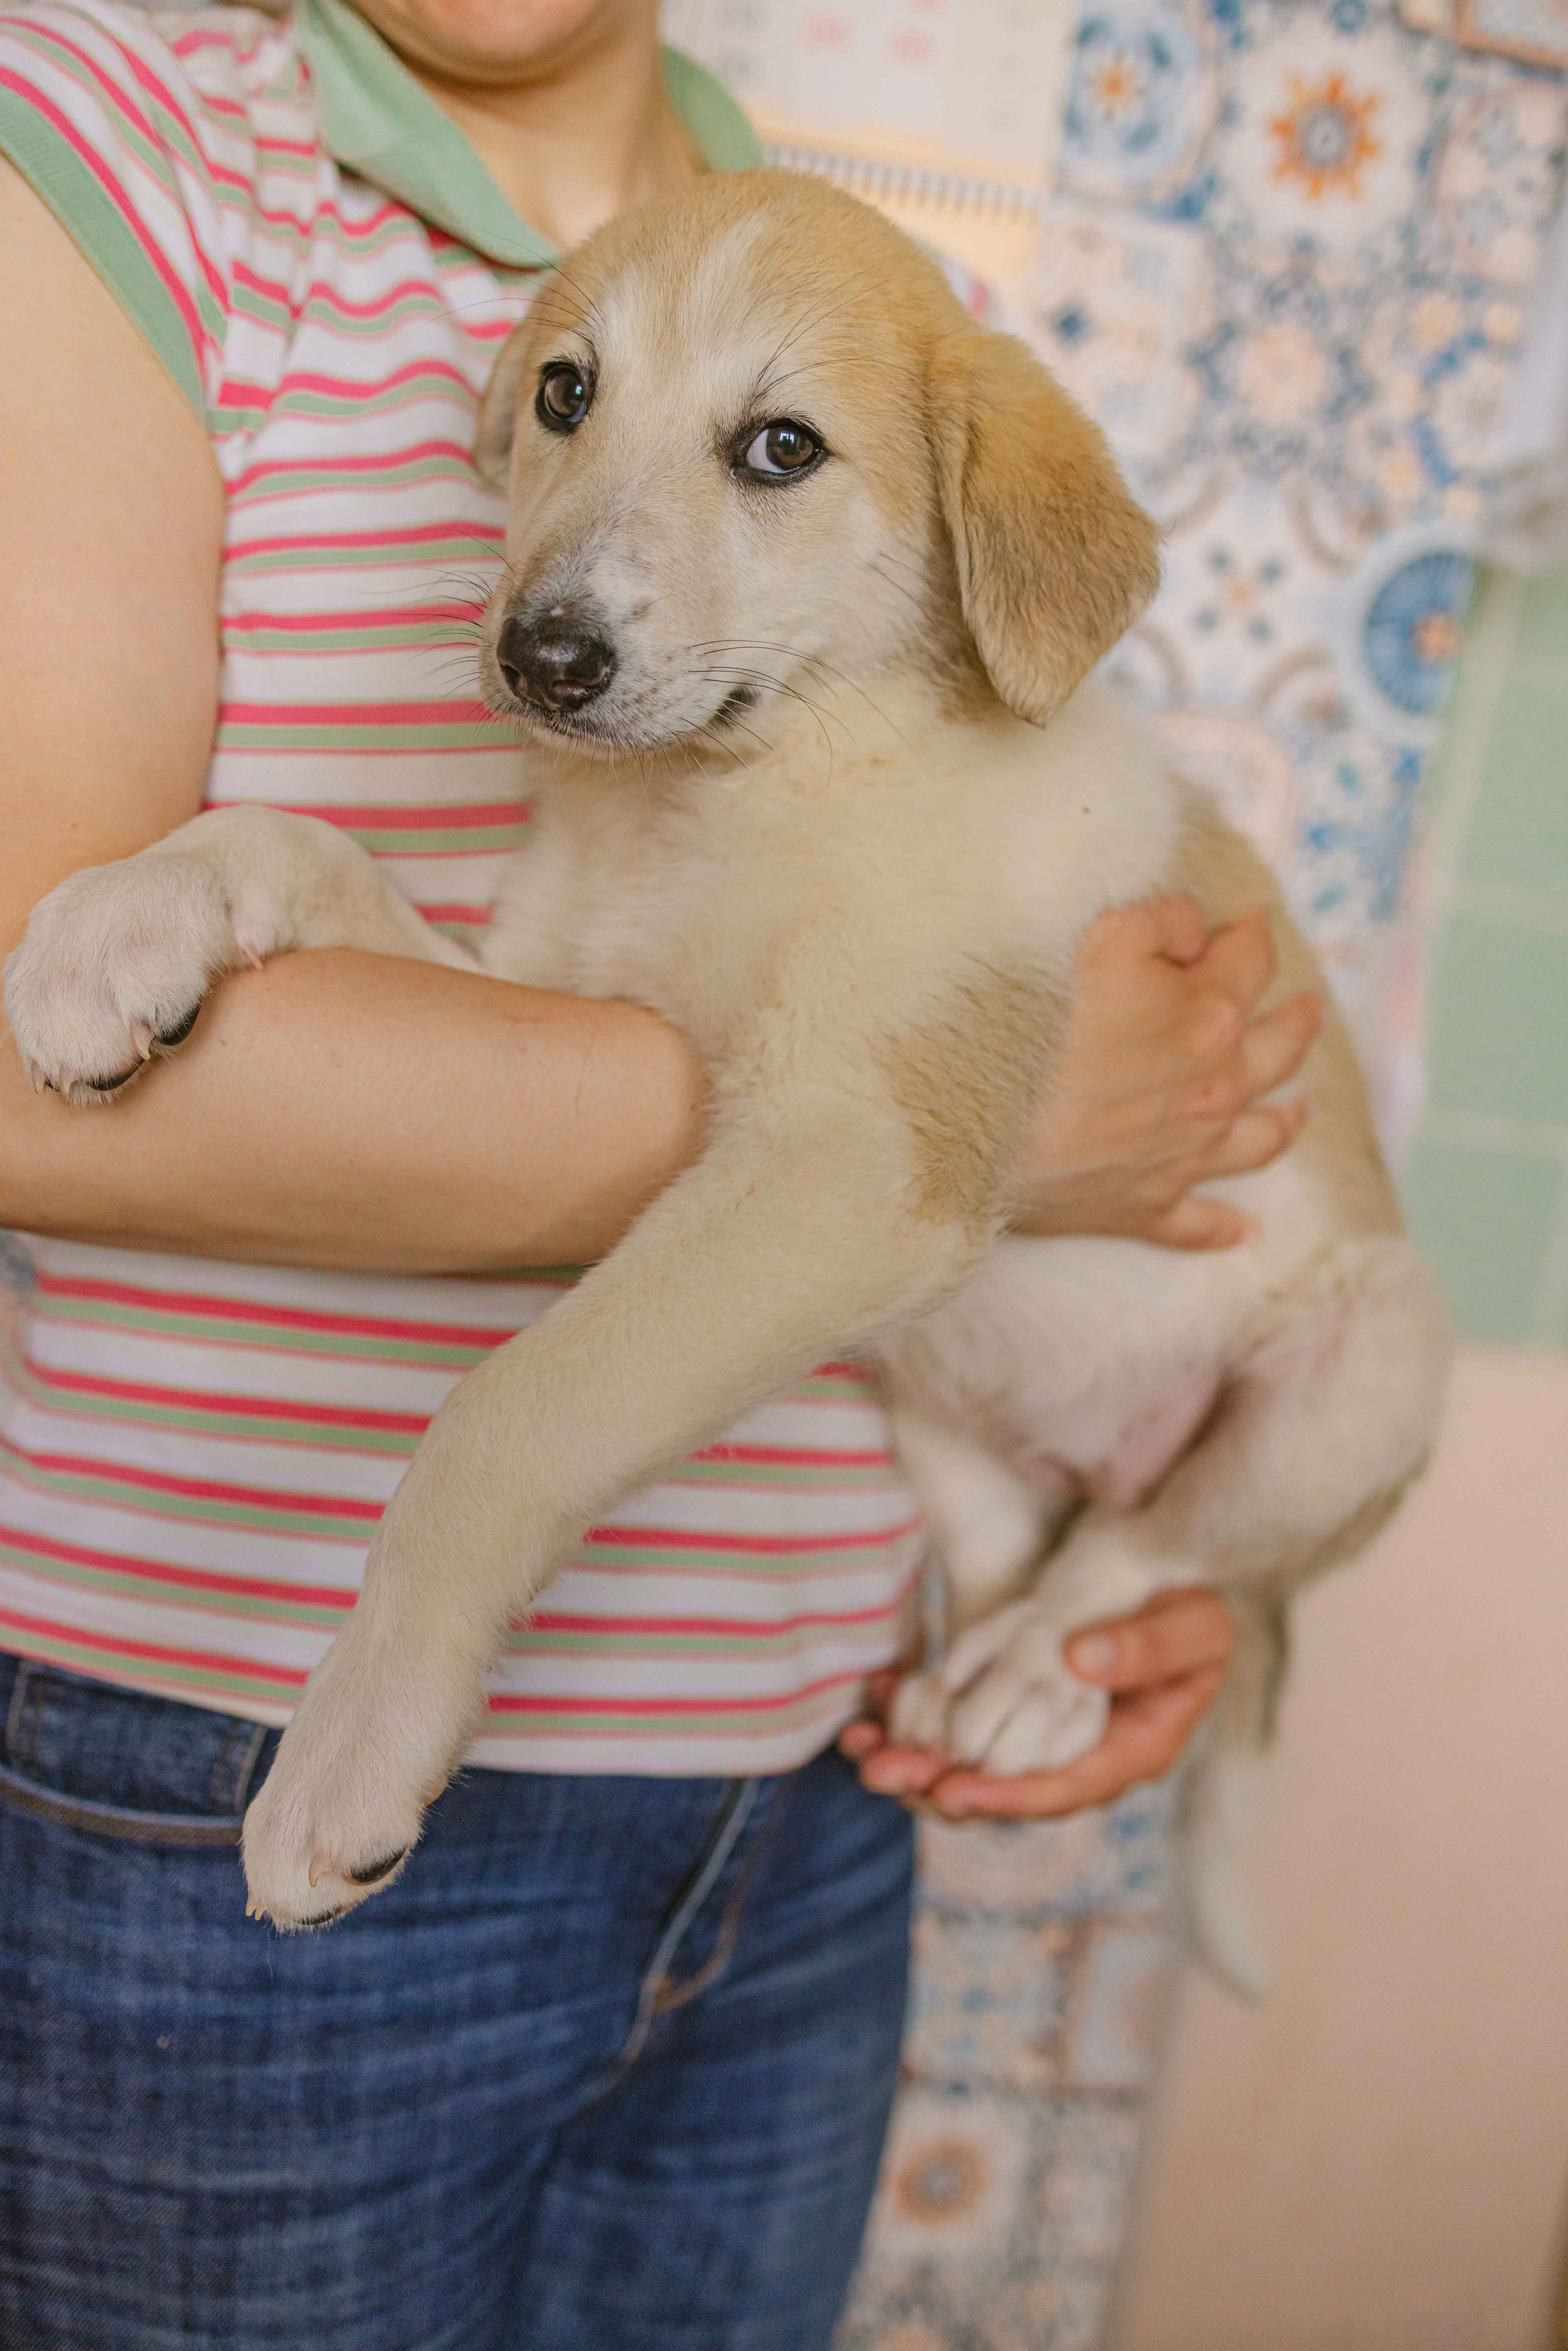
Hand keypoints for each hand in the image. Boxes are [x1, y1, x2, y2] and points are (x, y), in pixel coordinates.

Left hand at [839, 1587, 1235, 1818]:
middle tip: (879, 1769)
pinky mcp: (1016, 1701)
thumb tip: (1078, 1661)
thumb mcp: (1194, 1625)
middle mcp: (1081, 1756)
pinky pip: (964, 1719)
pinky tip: (879, 1696)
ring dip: (916, 1755)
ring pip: (974, 1760)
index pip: (1061, 1789)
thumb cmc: (1195, 1608)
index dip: (1004, 1795)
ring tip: (862, 1743)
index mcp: (1131, 1752)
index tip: (950, 1791)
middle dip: (938, 1784)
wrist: (1178, 1583)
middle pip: (1004, 1787)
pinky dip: (919, 1711)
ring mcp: (1045, 1731)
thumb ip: (1149, 1646)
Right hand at [1014, 896, 1321, 1249]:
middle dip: (1297, 1022)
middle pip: (1278, 1050)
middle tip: (1310, 1007)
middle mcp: (1215, 1090)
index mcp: (1209, 1017)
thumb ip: (1163, 919)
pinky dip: (1223, 1229)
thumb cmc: (1034, 1019)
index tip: (1249, 922)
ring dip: (1288, 1119)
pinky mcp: (1144, 1206)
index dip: (1250, 935)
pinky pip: (1196, 1225)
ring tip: (1304, 1106)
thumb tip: (1197, 931)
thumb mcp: (1101, 934)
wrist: (977, 1120)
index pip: (1251, 962)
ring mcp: (1184, 1154)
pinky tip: (1243, 1231)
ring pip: (1261, 1138)